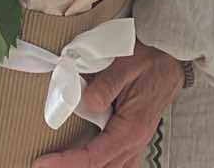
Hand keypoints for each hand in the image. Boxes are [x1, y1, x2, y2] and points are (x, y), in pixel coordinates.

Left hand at [33, 40, 184, 167]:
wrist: (172, 56)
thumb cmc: (149, 58)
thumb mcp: (125, 64)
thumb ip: (105, 85)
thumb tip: (86, 103)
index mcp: (131, 128)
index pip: (94, 157)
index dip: (67, 163)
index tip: (42, 162)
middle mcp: (134, 142)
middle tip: (44, 164)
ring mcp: (136, 142)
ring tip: (60, 163)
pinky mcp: (134, 137)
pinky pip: (117, 162)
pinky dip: (100, 165)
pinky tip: (86, 162)